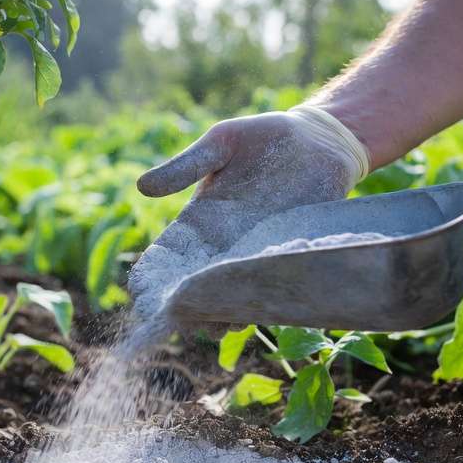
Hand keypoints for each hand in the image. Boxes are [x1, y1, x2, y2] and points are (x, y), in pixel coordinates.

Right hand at [128, 105, 369, 316]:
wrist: (320, 141)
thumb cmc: (263, 137)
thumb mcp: (220, 144)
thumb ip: (187, 166)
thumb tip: (142, 187)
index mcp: (199, 220)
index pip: (167, 257)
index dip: (151, 278)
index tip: (142, 297)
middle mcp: (223, 245)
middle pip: (196, 287)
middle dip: (186, 308)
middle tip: (184, 322)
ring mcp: (255, 254)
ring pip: (231, 295)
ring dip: (223, 314)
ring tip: (220, 325)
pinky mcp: (286, 257)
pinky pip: (269, 289)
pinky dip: (260, 305)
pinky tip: (255, 315)